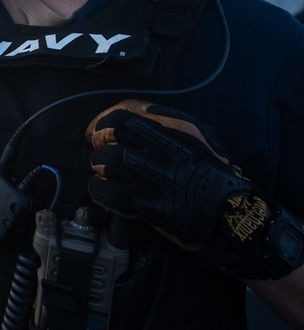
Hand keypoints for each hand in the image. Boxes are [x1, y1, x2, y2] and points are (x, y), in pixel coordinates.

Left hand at [86, 99, 303, 278]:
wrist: (231, 215)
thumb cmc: (214, 178)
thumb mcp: (197, 142)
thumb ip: (169, 127)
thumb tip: (139, 114)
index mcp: (174, 135)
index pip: (123, 118)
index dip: (103, 122)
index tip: (99, 129)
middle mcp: (162, 154)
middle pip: (110, 136)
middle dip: (99, 142)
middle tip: (100, 150)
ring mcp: (154, 180)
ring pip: (107, 162)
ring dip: (99, 165)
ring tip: (102, 171)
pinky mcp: (148, 206)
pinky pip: (109, 193)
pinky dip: (100, 191)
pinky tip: (103, 191)